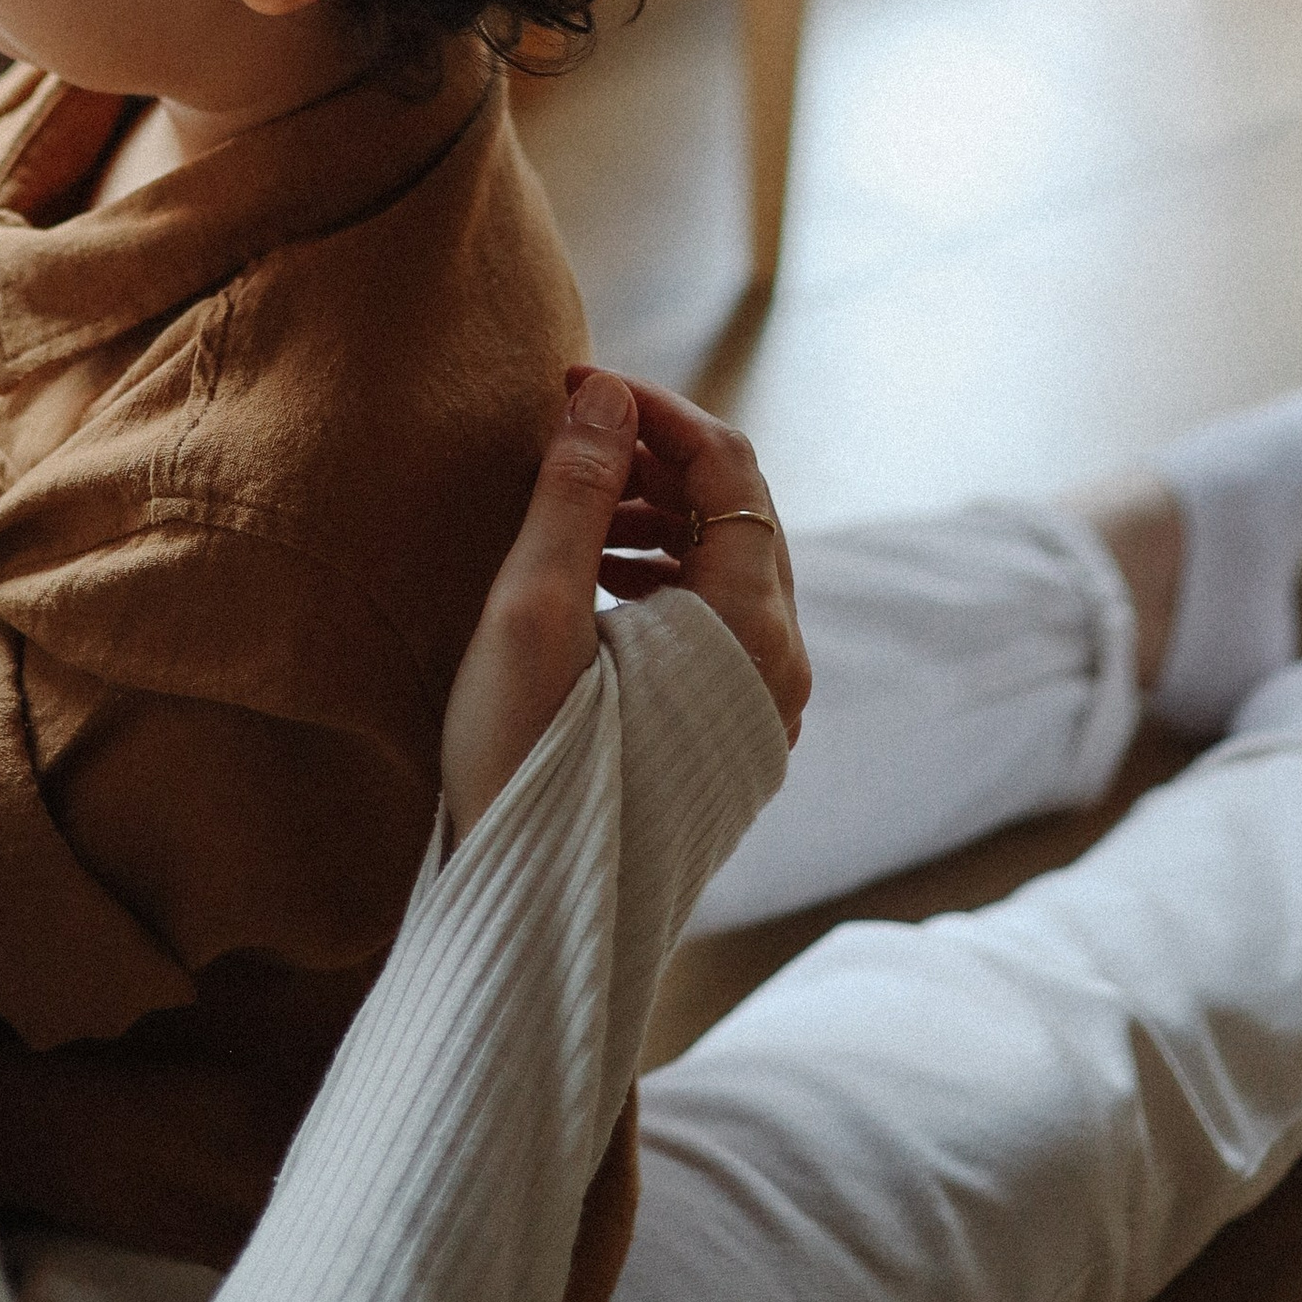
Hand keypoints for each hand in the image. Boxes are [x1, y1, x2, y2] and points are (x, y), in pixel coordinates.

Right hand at [439, 370, 809, 843]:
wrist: (530, 915)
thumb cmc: (523, 760)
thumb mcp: (537, 607)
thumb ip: (576, 491)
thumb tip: (605, 395)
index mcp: (749, 628)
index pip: (728, 466)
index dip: (652, 409)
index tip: (573, 385)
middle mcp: (778, 665)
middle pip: (737, 511)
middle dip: (652, 458)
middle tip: (567, 436)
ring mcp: (761, 707)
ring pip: (726, 565)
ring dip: (653, 514)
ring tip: (569, 507)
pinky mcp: (728, 736)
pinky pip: (714, 620)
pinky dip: (660, 574)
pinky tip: (590, 575)